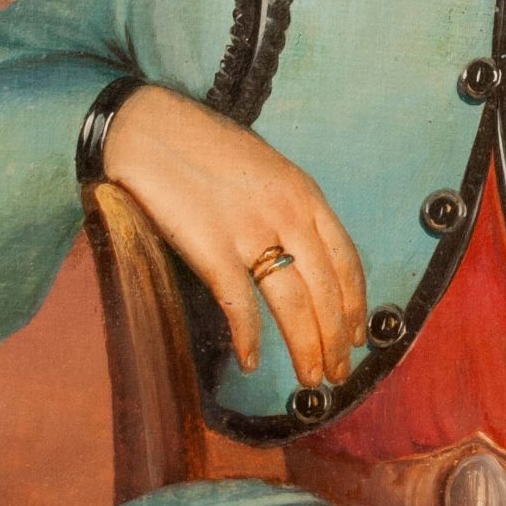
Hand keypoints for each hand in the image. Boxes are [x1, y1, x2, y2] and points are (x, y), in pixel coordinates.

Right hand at [101, 86, 367, 387]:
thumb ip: (289, 208)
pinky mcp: (211, 247)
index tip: (356, 335)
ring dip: (307, 348)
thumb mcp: (265, 169)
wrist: (148, 128)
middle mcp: (287, 213)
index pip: (346, 261)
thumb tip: (302, 255)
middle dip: (336, 339)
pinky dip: (249, 338)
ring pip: (294, 305)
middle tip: (337, 373)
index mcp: (305, 194)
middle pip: (326, 291)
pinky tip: (252, 361)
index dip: (355, 305)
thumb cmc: (203, 147)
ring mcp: (250, 231)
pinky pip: (241, 305)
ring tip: (311, 377)